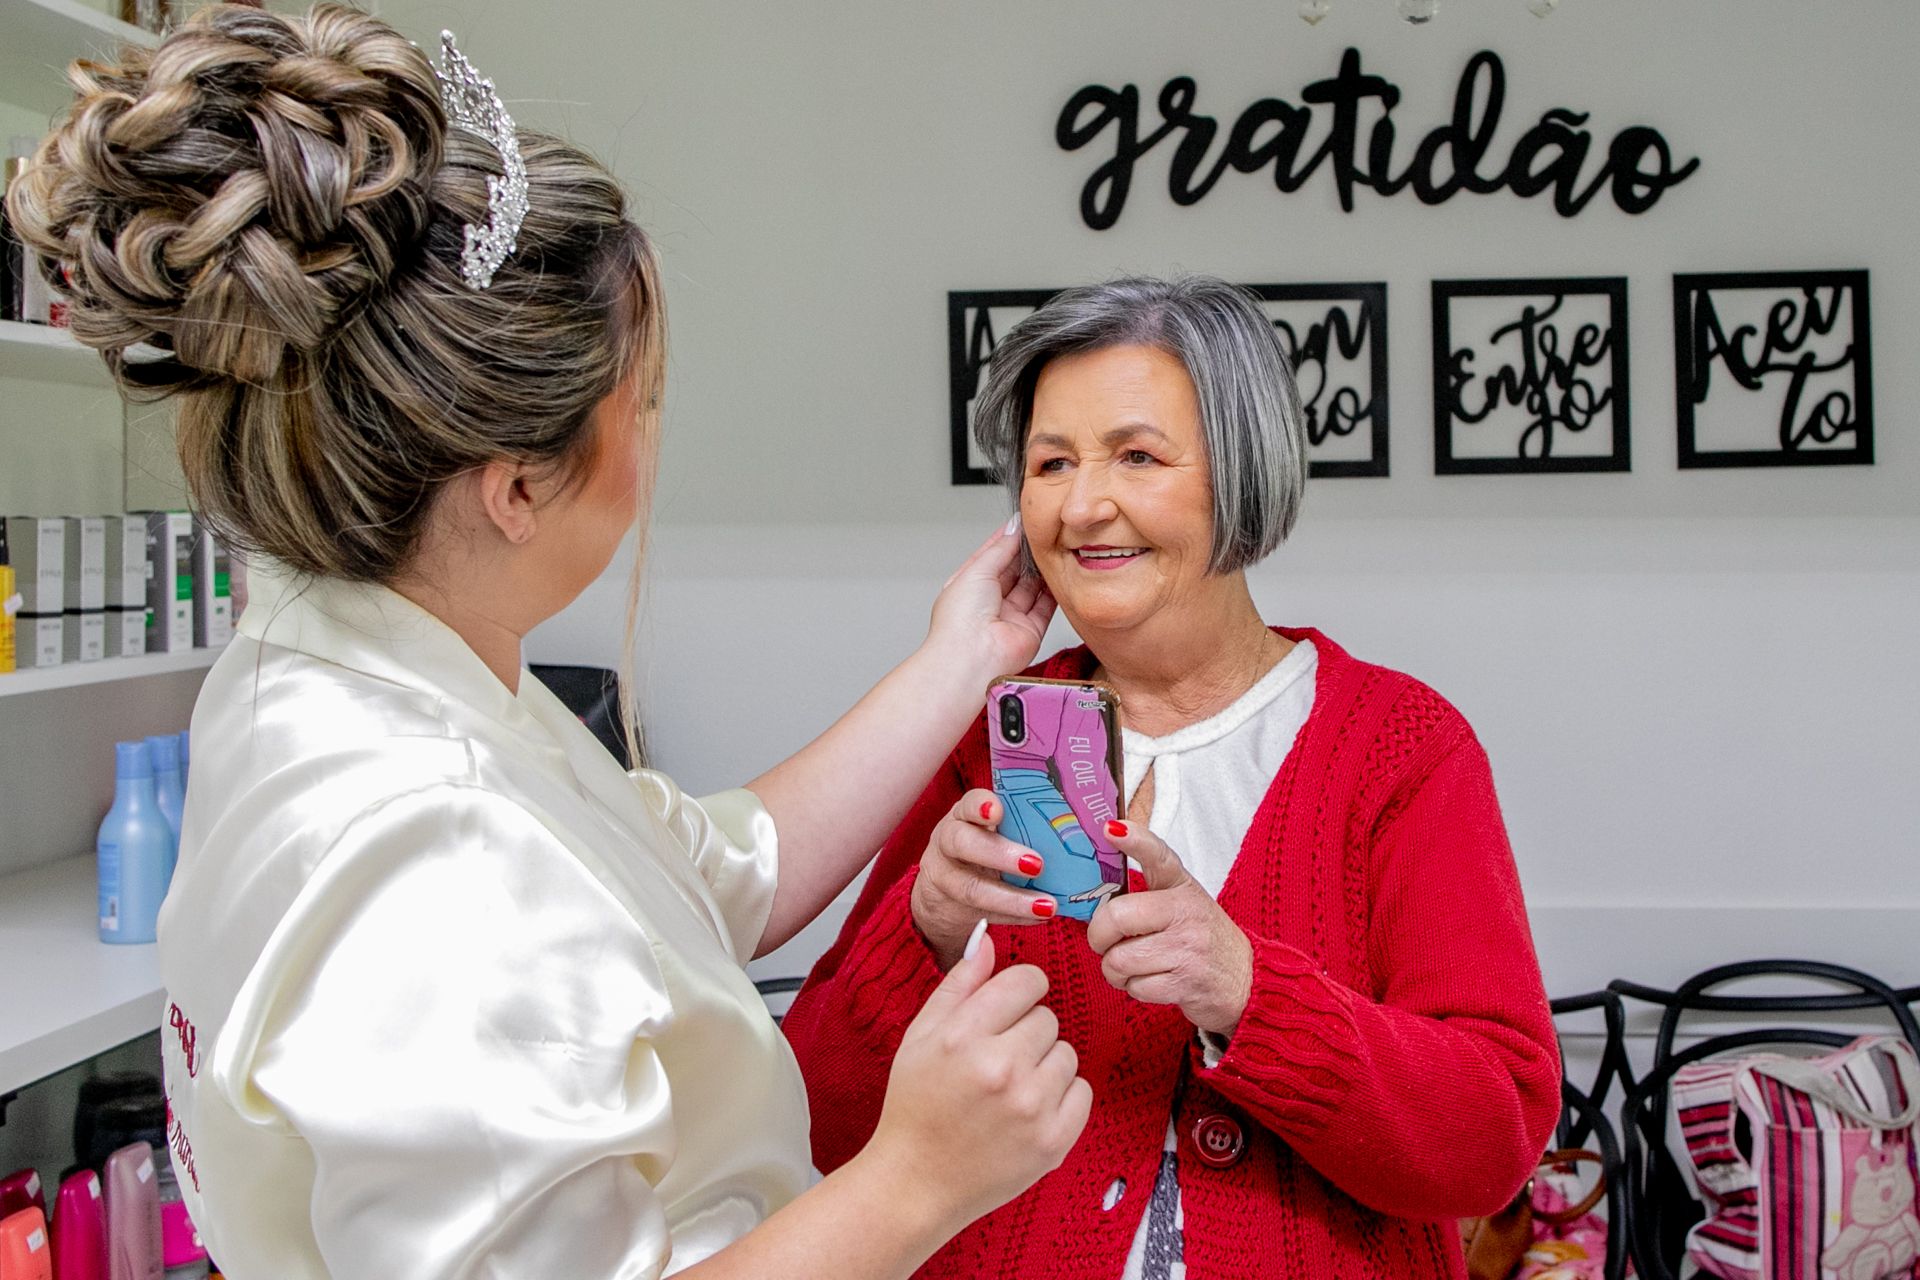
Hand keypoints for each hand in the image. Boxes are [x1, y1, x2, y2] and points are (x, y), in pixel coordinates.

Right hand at [868, 925, 1092, 1227]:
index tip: (1007, 1011)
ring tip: (1010, 1089)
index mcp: (964, 1036)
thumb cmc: (915, 1106)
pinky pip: (1082, 1091)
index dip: (1018, 992)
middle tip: (996, 1061)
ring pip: (1066, 1053)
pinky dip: (1061, 1098)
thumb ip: (959, 985)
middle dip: (1025, 1032)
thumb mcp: (921, 1036)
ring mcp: (1030, 1107)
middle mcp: (1000, 1068)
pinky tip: (1027, 1111)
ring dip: (1044, 1065)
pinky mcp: (1053, 1141)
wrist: (916, 1182)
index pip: (1027, 980)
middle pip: (1048, 1017)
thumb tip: (989, 938)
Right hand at [911, 789, 1058, 968]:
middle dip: (999, 854)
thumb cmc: (984, 848)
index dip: (980, 806)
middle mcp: (948, 842)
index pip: (967, 804)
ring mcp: (945, 877)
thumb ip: (1020, 825)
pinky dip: (1014, 918)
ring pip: (972, 888)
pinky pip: (983, 915)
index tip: (997, 811)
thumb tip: (1080, 827)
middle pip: (963, 843)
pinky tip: (1040, 918)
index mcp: (963, 816)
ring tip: (1047, 906)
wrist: (945, 890)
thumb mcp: (993, 830)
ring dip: (1012, 898)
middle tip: (1037, 863)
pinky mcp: (952, 909)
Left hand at [924, 519, 1055, 690]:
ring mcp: (1010, 617)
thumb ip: (1000, 549)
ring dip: (1041, 569)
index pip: (991, 556)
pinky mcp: (1030, 630)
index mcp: (969, 586)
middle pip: (1013, 570)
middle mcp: (989, 602)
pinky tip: (1059, 572)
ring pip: (1031, 587)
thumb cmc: (960, 622)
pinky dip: (1054, 590)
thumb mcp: (977, 570)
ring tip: (1053, 549)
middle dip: (1026, 552)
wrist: (972, 658)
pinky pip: (1046, 606)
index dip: (1007, 539)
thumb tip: (1013, 529)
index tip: (1023, 522)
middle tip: (1042, 533)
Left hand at [1086, 822, 1252, 1036]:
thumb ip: (1144, 894)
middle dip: (1099, 936)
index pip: (1157, 854)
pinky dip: (1134, 989)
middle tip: (1105, 941)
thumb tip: (1095, 890)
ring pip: (1118, 959)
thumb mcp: (1180, 903)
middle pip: (1116, 917)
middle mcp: (1186, 912)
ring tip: (1135, 965)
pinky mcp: (1187, 983)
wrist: (1246, 981)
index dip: (1133, 840)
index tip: (1110, 829)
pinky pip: (1134, 987)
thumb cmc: (1200, 938)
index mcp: (1181, 886)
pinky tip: (1151, 981)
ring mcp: (1188, 948)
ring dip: (1115, 969)